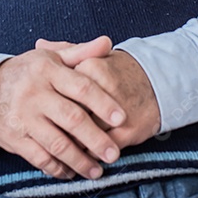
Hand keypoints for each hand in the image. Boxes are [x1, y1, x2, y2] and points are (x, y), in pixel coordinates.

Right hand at [0, 47, 125, 180]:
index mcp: (48, 70)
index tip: (121, 118)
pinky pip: (40, 158)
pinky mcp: (15, 138)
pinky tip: (71, 172)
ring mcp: (24, 117)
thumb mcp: (51, 57)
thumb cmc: (27, 72)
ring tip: (97, 170)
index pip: (81, 87)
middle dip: (96, 139)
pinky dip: (57, 168)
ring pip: (57, 143)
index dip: (103, 103)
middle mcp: (35, 93)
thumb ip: (80, 53)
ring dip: (80, 160)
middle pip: (72, 119)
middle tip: (114, 154)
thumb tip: (107, 42)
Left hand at [36, 38, 160, 149]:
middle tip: (46, 133)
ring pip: (83, 134)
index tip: (41, 110)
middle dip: (56, 127)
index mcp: (91, 67)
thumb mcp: (94, 56)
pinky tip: (80, 154)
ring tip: (60, 149)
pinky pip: (99, 148)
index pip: (60, 90)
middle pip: (69, 114)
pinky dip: (88, 154)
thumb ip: (66, 50)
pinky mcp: (127, 131)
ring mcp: (116, 112)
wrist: (157, 82)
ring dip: (70, 145)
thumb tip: (39, 43)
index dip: (49, 103)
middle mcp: (104, 89)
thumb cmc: (118, 70)